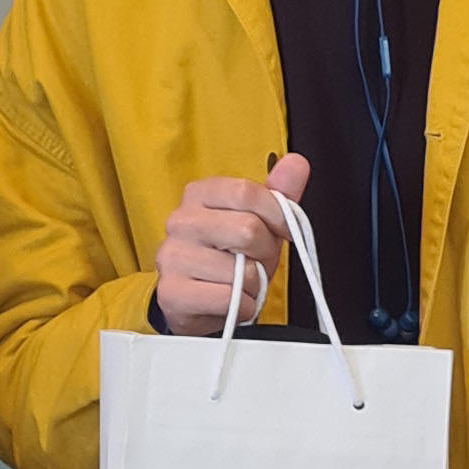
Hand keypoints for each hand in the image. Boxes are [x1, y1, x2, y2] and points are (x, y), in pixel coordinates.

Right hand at [155, 151, 310, 334]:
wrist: (199, 302)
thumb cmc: (230, 258)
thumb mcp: (259, 223)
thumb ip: (278, 194)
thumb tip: (297, 162)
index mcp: (199, 194)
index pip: (246, 192)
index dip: (277, 215)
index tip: (285, 230)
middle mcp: (180, 221)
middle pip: (247, 229)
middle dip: (265, 252)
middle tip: (257, 261)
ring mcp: (171, 257)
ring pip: (241, 270)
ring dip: (254, 285)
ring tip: (241, 284)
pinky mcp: (172, 292)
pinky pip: (229, 299)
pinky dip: (243, 306)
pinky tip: (232, 302)